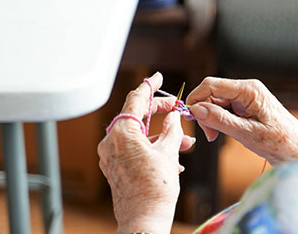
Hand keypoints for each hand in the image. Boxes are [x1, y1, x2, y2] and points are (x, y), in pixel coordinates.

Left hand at [97, 73, 195, 233]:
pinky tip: (173, 158)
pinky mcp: (115, 167)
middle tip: (176, 109)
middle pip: (136, 116)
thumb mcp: (169, 151)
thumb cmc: (155, 189)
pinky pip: (135, 149)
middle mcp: (112, 141)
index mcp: (122, 132)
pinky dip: (153, 148)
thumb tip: (173, 116)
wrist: (144, 219)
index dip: (149, 86)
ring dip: (162, 135)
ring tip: (185, 142)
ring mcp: (111, 156)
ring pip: (139, 134)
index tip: (158, 77)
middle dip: (159, 113)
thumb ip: (171, 128)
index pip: (136, 99)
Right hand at [186, 77, 297, 164]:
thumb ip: (220, 120)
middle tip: (209, 136)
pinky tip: (222, 133)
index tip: (189, 118)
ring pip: (216, 103)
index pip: (211, 85)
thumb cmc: (280, 142)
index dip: (196, 99)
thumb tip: (196, 109)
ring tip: (215, 137)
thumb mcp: (247, 133)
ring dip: (211, 119)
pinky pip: (224, 110)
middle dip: (204, 113)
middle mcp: (247, 90)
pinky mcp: (246, 108)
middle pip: (212, 94)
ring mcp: (247, 98)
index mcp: (249, 90)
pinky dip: (218, 122)